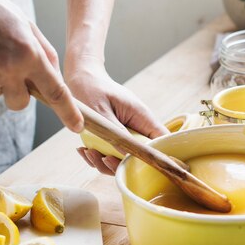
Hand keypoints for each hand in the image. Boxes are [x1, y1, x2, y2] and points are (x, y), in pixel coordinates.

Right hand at [0, 0, 82, 131]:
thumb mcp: (25, 25)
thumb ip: (44, 53)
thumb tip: (56, 78)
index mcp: (30, 54)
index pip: (56, 92)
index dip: (68, 112)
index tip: (76, 126)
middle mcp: (9, 68)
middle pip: (21, 103)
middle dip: (18, 93)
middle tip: (9, 70)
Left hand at [65, 56, 167, 174]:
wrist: (81, 77)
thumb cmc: (92, 88)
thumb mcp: (101, 110)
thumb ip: (115, 132)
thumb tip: (126, 154)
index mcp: (142, 117)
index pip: (162, 140)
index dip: (159, 156)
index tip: (141, 166)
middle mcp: (137, 128)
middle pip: (143, 155)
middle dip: (124, 164)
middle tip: (104, 159)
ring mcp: (126, 134)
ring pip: (126, 159)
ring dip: (108, 163)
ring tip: (90, 154)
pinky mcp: (115, 138)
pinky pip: (112, 154)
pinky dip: (98, 158)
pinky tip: (85, 151)